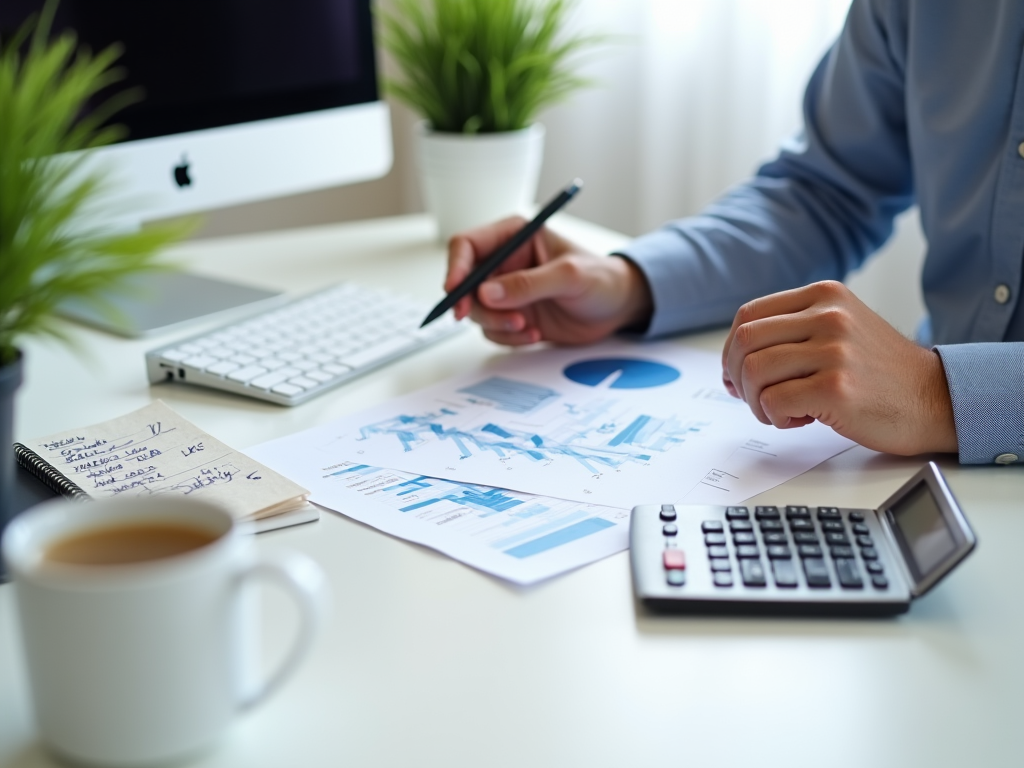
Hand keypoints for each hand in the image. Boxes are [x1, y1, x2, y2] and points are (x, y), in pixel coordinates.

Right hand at [445, 217, 652, 345]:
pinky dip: (507, 337)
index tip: (455, 291)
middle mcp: (504, 263)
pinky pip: (493, 330)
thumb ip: (527, 283)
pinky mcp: (513, 316)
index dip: (455, 267)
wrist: (619, 308)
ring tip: (526, 327)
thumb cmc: (601, 279)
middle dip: (475, 306)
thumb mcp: (569, 276)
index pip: (467, 245)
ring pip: (476, 311)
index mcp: (514, 237)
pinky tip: (533, 335)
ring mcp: (506, 292)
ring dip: (496, 324)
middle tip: (496, 319)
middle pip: (464, 283)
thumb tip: (487, 293)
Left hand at [721, 280, 957, 454]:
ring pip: (754, 372)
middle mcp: (829, 316)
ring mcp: (834, 350)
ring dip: (757, 401)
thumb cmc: (880, 373)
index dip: (730, 350)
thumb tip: (733, 357)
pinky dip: (776, 418)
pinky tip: (801, 419)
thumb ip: (793, 330)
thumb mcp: (840, 328)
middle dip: (737, 377)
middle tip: (755, 399)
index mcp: (825, 296)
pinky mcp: (836, 388)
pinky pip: (774, 402)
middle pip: (744, 342)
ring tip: (782, 411)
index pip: (748, 315)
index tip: (735, 375)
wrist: (937, 399)